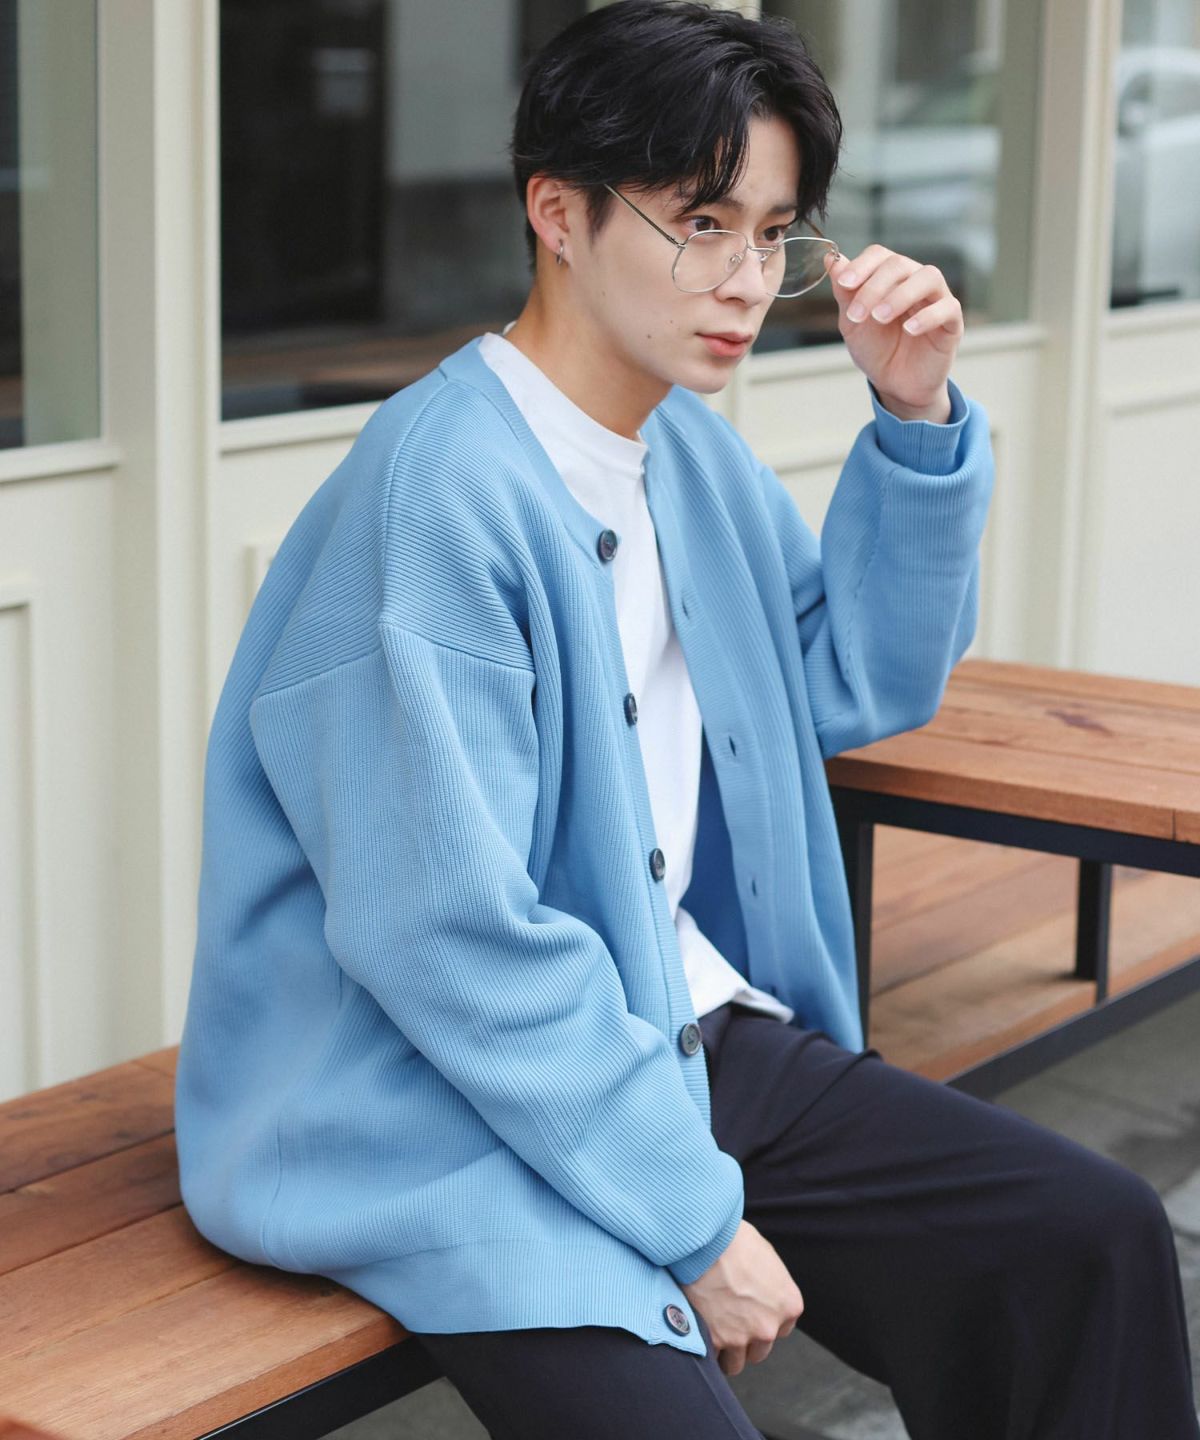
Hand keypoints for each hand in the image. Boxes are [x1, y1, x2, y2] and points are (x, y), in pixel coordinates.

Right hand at [679, 1219, 803, 1376]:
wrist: (706, 1240)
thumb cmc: (735, 1239)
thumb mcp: (766, 1257)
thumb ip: (771, 1284)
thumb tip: (763, 1291)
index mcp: (788, 1305)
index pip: (782, 1329)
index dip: (763, 1320)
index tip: (750, 1312)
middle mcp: (769, 1326)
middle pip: (760, 1350)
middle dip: (746, 1338)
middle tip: (729, 1318)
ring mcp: (743, 1336)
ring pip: (736, 1363)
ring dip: (726, 1351)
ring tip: (712, 1330)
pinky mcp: (716, 1339)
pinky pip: (712, 1357)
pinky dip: (706, 1347)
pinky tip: (699, 1331)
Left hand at [822, 244, 963, 422]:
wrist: (894, 384)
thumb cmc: (876, 349)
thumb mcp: (853, 323)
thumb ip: (845, 293)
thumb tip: (832, 259)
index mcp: (890, 277)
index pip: (879, 255)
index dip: (861, 265)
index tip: (844, 283)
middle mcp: (914, 281)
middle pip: (900, 264)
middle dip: (873, 287)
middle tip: (857, 314)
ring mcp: (936, 299)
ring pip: (928, 277)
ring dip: (900, 295)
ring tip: (880, 318)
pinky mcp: (952, 321)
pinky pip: (948, 308)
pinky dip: (927, 316)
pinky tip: (909, 330)